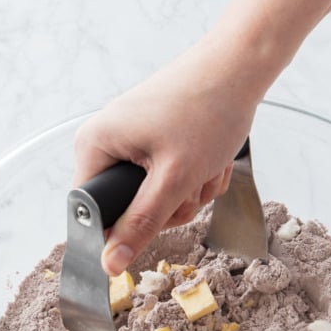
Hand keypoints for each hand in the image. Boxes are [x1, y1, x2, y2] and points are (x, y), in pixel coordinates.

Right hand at [73, 40, 258, 274]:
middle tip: (192, 182)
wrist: (239, 65)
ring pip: (156, 198)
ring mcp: (132, 140)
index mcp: (95, 145)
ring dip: (189, 191)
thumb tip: (109, 264)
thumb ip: (141, 224)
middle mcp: (106, 141)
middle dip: (169, 206)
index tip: (157, 219)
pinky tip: (211, 156)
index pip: (91, 211)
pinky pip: (171, 179)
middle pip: (128, 208)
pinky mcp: (155, 140)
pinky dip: (196, 175)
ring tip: (207, 163)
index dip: (123, 227)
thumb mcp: (174, 178)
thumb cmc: (206, 110)